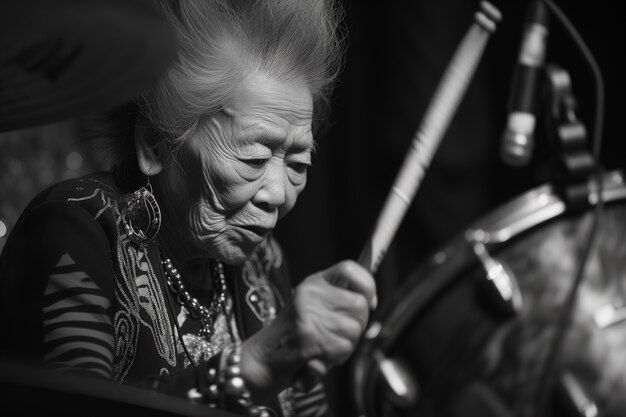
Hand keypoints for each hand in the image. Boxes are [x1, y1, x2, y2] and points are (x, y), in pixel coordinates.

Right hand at [240, 260, 376, 398]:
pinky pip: (343, 348)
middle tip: (339, 335)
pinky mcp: (309, 338)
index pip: (350, 269)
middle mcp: (310, 294)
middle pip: (359, 304)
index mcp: (313, 283)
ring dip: (345, 346)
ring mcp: (309, 315)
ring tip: (325, 347)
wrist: (262, 359)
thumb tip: (370, 300)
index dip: (367, 285)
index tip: (368, 302)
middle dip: (358, 325)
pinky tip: (319, 358)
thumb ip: (338, 299)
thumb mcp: (312, 306)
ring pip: (354, 330)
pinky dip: (335, 359)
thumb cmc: (291, 336)